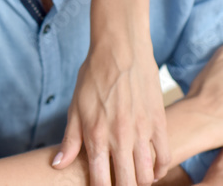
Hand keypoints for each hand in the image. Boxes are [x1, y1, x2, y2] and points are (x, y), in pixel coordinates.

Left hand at [55, 28, 168, 185]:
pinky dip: (160, 169)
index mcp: (96, 135)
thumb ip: (70, 140)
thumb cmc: (93, 77)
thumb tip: (57, 164)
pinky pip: (165, 156)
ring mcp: (142, 132)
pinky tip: (152, 170)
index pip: (101, 181)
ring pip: (148, 175)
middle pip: (128, 183)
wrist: (120, 51)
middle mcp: (120, 138)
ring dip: (141, 182)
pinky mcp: (159, 123)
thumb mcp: (75, 108)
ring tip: (133, 179)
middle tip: (119, 183)